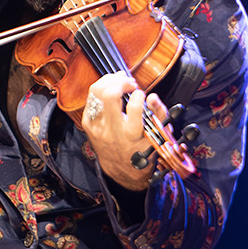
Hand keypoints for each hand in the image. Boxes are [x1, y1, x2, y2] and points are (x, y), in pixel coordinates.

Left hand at [79, 72, 168, 191]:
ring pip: (97, 92)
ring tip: (120, 80)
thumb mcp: (157, 135)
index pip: (134, 108)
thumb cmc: (141, 148)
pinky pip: (90, 98)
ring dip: (110, 80)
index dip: (139, 95)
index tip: (141, 95)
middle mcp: (112, 130)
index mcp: (132, 134)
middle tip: (130, 83)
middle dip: (121, 82)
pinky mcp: (88, 124)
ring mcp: (97, 127)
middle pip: (110, 95)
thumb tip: (152, 97)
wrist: (121, 168)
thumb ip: (159, 114)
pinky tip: (110, 88)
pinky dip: (100, 88)